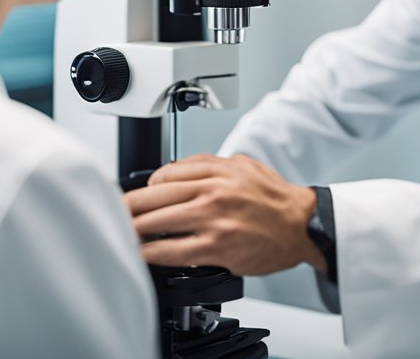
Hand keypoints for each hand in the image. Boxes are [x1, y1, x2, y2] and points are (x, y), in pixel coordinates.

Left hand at [124, 153, 325, 275]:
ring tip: (122, 234)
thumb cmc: (275, 199)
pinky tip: (142, 254)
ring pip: (157, 223)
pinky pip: (172, 252)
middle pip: (153, 197)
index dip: (145, 187)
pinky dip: (151, 254)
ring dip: (133, 230)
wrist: (303, 225)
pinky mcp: (216, 248)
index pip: (164, 174)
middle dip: (128, 207)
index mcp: (217, 170)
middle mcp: (213, 192)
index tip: (138, 197)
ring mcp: (213, 220)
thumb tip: (175, 172)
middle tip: (116, 214)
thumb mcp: (243, 165)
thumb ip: (210, 165)